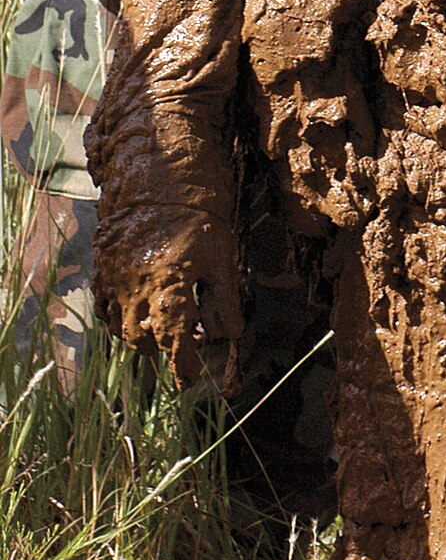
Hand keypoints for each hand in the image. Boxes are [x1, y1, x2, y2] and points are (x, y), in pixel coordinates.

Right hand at [96, 211, 242, 390]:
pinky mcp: (101, 272)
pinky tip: (136, 313)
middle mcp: (136, 289)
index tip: (191, 379)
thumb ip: (224, 300)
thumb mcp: (222, 257)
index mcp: (169, 286)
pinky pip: (104, 310)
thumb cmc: (198, 220)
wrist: (159, 180)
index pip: (175, 340)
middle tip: (183, 345)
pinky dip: (118, 321)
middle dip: (163, 349)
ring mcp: (114, 281)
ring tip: (161, 327)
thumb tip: (230, 337)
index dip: (183, 366)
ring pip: (121, 330)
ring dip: (141, 337)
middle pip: (144, 341)